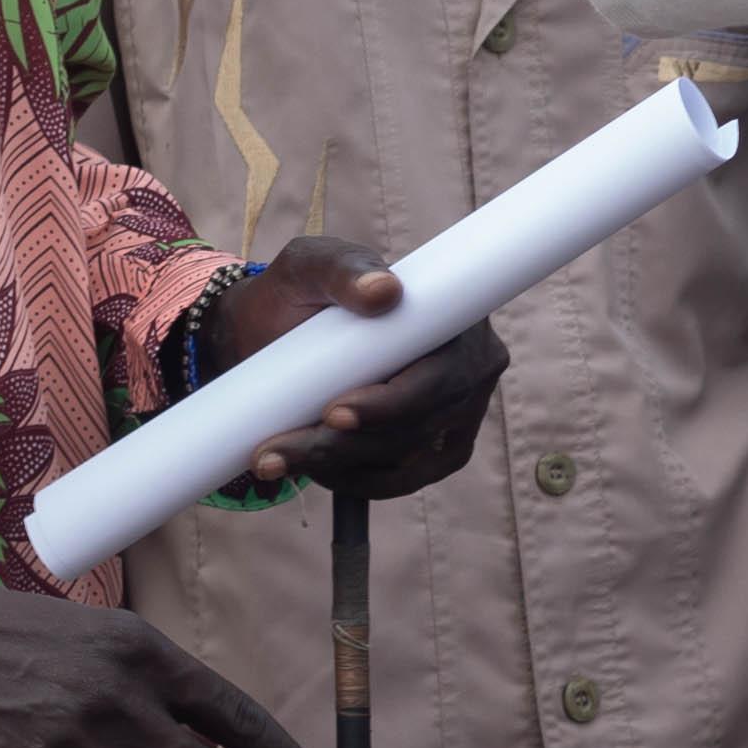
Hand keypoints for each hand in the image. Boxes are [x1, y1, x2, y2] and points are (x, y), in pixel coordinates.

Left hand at [215, 238, 507, 498]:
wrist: (275, 329)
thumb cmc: (301, 290)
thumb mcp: (311, 266)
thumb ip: (344, 269)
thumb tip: (385, 291)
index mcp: (456, 315)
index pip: (441, 374)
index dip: (393, 403)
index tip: (333, 414)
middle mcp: (472, 365)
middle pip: (423, 424)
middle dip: (350, 444)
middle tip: (281, 448)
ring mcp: (460, 411)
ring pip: (409, 457)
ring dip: (340, 466)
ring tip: (277, 458)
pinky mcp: (439, 447)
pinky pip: (406, 478)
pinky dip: (357, 481)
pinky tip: (315, 471)